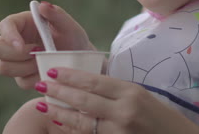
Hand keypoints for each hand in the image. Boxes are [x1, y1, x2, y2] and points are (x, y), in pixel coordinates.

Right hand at [0, 2, 92, 88]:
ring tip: (46, 61)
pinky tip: (48, 71)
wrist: (80, 62)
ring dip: (26, 67)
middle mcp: (15, 41)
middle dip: (15, 55)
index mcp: (22, 23)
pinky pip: (21, 82)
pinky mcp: (22, 76)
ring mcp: (16, 60)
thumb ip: (57, 15)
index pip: (5, 25)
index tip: (21, 46)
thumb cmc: (74, 39)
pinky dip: (36, 78)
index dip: (8, 35)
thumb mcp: (69, 27)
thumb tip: (43, 5)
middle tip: (38, 54)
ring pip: (4, 67)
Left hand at [34, 68, 198, 133]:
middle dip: (59, 92)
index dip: (71, 76)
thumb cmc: (158, 115)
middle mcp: (123, 111)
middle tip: (40, 84)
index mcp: (130, 92)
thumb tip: (85, 82)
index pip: (94, 81)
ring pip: (81, 121)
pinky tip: (59, 123)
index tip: (54, 71)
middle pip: (84, 100)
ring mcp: (118, 130)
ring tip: (42, 105)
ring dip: (59, 112)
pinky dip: (72, 128)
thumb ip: (114, 89)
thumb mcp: (139, 94)